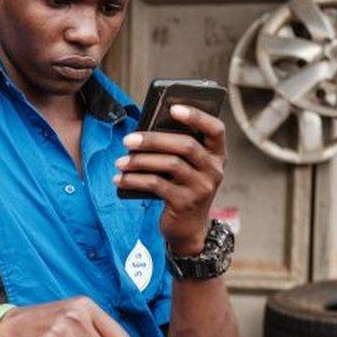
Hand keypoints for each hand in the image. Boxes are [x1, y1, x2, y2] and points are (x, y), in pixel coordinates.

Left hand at [112, 104, 226, 255]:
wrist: (189, 229)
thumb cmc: (182, 187)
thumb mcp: (186, 168)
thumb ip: (174, 149)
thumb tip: (143, 131)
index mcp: (217, 155)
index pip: (215, 129)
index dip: (197, 116)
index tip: (173, 107)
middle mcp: (214, 170)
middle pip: (185, 145)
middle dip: (153, 140)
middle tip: (128, 139)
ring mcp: (201, 188)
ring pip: (169, 164)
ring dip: (140, 161)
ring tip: (120, 162)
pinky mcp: (185, 204)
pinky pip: (156, 185)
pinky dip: (134, 180)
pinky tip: (120, 179)